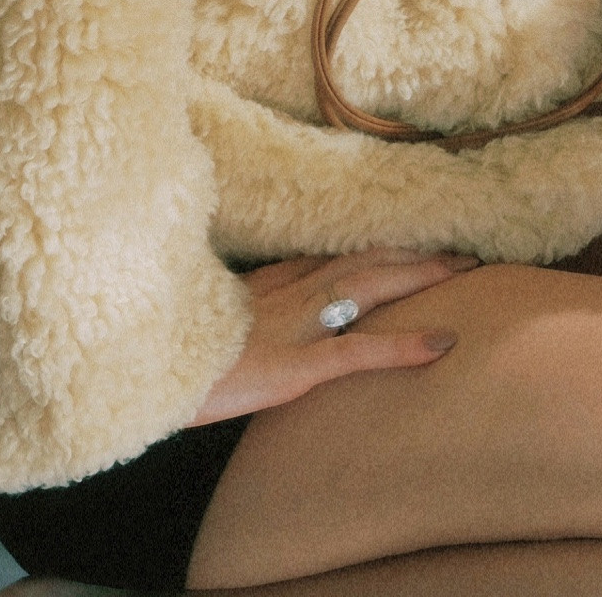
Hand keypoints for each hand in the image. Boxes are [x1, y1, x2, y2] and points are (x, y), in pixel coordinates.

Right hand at [190, 248, 477, 424]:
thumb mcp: (206, 324)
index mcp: (267, 283)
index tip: (419, 228)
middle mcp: (286, 292)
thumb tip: (259, 315)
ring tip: (467, 267)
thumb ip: (239, 311)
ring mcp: (291, 326)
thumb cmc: (166, 354)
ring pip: (368, 286)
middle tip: (465, 241)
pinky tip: (442, 344)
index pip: (336, 252)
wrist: (133, 373)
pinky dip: (402, 346)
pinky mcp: (291, 367)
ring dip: (420, 275)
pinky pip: (356, 353)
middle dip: (415, 250)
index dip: (381, 240)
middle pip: (362, 258)